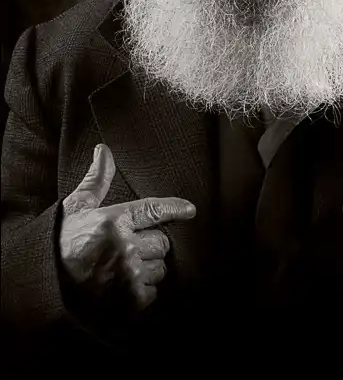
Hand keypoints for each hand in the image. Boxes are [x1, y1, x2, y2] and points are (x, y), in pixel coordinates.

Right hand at [59, 143, 196, 322]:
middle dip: (150, 245)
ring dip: (148, 269)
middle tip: (129, 249)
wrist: (43, 286)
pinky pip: (153, 292)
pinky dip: (142, 292)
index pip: (155, 210)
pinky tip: (122, 289)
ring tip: (123, 270)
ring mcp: (129, 275)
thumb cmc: (61, 243)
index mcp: (113, 221)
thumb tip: (103, 150)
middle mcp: (125, 247)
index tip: (190, 210)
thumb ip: (96, 179)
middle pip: (162, 242)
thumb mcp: (76, 208)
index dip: (175, 209)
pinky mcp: (130, 301)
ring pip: (160, 268)